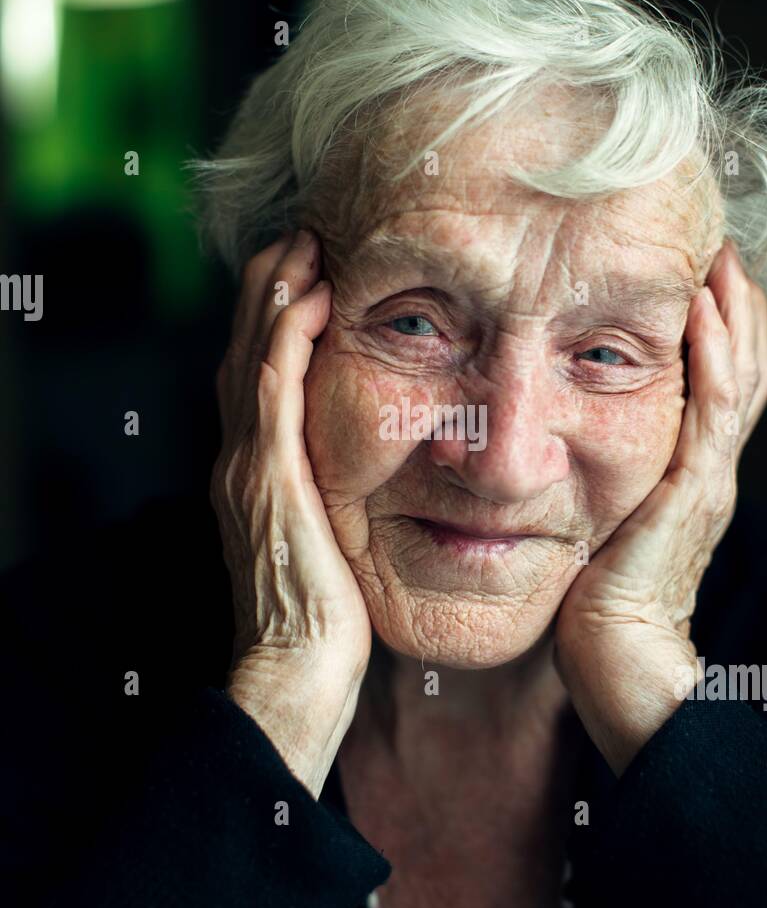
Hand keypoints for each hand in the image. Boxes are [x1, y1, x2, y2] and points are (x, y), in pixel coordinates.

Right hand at [210, 230, 372, 791]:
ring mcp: (250, 466)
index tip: (311, 274)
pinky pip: (273, 388)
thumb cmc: (325, 623)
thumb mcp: (331, 548)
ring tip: (305, 242)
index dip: (277, 320)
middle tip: (302, 235)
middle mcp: (244, 460)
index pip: (261, 376)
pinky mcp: (268, 477)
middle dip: (271, 288)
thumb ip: (339, 505)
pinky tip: (310, 295)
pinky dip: (286, 335)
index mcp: (259, 474)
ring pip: (254, 354)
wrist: (295, 672)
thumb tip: (380, 482)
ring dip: (277, 292)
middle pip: (247, 350)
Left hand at [553, 241, 766, 776]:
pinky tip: (702, 311)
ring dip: (731, 312)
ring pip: (738, 377)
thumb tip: (552, 447)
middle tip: (717, 244)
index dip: (716, 326)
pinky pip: (714, 412)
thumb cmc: (598, 604)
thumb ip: (595, 482)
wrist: (622, 664)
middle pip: (742, 367)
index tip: (696, 272)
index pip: (716, 383)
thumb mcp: (600, 527)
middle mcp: (710, 470)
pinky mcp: (693, 493)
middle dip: (733, 303)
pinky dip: (714, 357)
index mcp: (690, 475)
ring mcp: (709, 480)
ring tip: (719, 257)